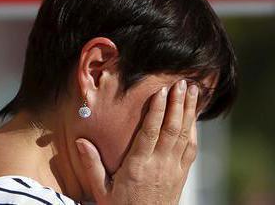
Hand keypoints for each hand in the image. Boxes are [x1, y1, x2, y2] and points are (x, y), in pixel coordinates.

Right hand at [75, 80, 198, 204]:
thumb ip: (91, 165)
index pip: (150, 133)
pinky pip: (191, 149)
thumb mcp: (101, 191)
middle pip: (172, 130)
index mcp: (138, 166)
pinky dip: (194, 130)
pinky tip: (194, 116)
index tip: (162, 91)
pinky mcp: (181, 175)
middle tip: (182, 82)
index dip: (158, 110)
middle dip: (178, 104)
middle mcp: (159, 165)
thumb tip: (80, 141)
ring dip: (189, 112)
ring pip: (184, 136)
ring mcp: (173, 170)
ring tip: (193, 90)